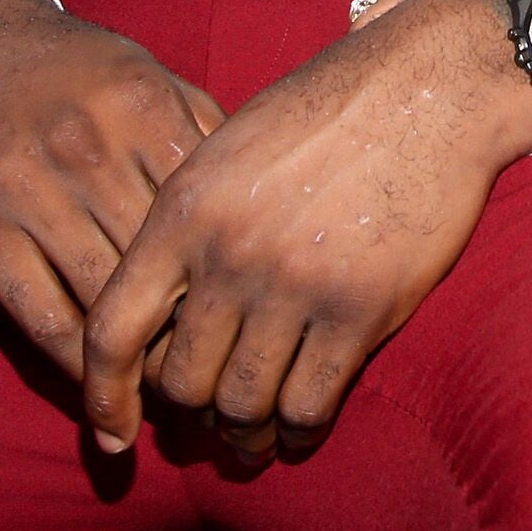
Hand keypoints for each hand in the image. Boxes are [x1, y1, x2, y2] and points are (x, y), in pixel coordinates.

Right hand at [0, 0, 224, 381]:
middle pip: (163, 268)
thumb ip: (205, 136)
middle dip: (197, 335)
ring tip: (173, 405)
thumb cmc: (81, 76)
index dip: (238, 282)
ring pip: (104, 303)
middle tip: (227, 385)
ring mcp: (30, 192)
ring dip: (141, 367)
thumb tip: (266, 208)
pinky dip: (78, 368)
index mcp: (145, 110)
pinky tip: (103, 398)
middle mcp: (90, 150)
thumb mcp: (151, 80)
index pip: (210, 217)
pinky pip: (42, 319)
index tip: (258, 329)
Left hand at [80, 0, 531, 459]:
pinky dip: (298, 431)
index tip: (114, 433)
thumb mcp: (230, 145)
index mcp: (186, 208)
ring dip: (242, 435)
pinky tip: (299, 429)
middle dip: (189, 412)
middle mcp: (231, 254)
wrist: (428, 89)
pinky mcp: (361, 310)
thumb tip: (161, 309)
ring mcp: (296, 286)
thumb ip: (188, 222)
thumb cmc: (327, 111)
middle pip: (180, 381)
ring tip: (248, 441)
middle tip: (205, 418)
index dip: (103, 396)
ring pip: (244, 404)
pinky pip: (310, 404)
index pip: (113, 330)